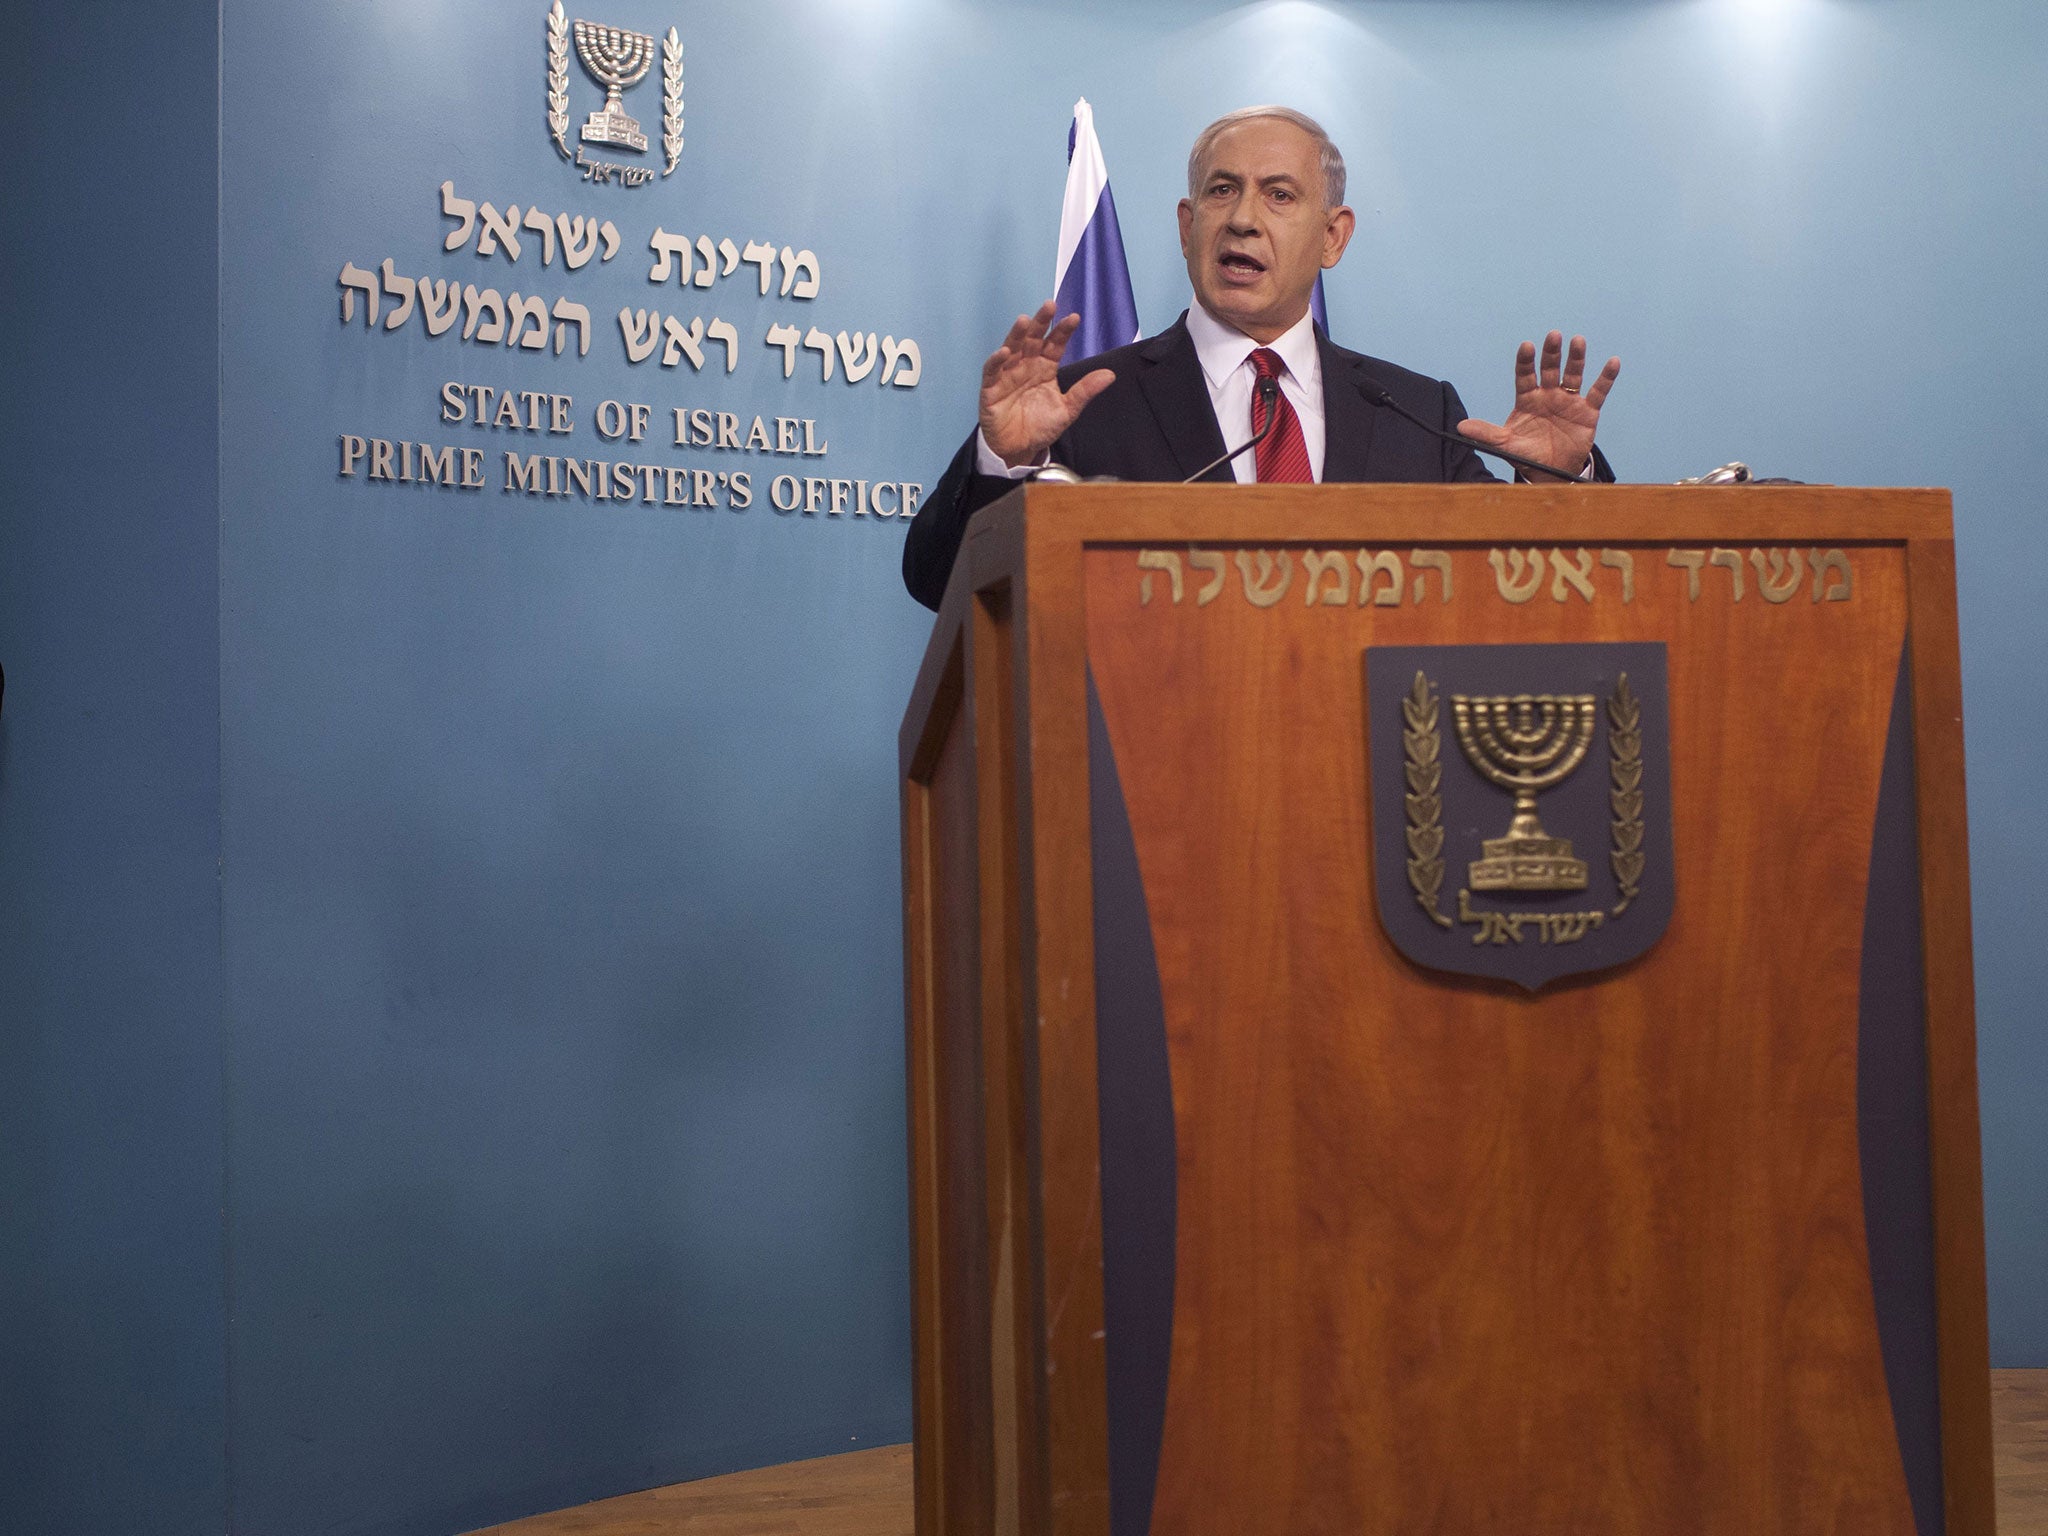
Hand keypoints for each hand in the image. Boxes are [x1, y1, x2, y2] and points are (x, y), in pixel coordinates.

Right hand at [979, 300, 1116, 467]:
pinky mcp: (991, 388)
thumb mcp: (1067, 409)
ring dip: (1017, 334)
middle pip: (1033, 339)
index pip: (1054, 344)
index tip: (1074, 318)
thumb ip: (1085, 390)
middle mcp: (1026, 365)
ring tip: (1024, 320)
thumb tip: (1110, 374)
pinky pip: (992, 371)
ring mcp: (1007, 374)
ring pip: (1012, 348)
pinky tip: (1005, 352)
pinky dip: (996, 361)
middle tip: (1049, 305)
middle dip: (1041, 322)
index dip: (1063, 331)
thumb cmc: (1040, 426)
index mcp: (1045, 367)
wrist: (1019, 448)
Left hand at [1459, 331, 1618, 481]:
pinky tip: (1613, 361)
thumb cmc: (1527, 454)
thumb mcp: (1505, 444)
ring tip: (1578, 341)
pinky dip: (1606, 377)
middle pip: (1549, 369)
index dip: (1525, 362)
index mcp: (1527, 399)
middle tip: (1554, 336)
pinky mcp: (1587, 411)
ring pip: (1573, 375)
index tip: (1527, 346)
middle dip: (1551, 354)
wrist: (1551, 471)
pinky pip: (1598, 391)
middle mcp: (1547, 395)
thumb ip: (1486, 433)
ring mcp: (1568, 401)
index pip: (1525, 376)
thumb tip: (1460, 426)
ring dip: (1576, 358)